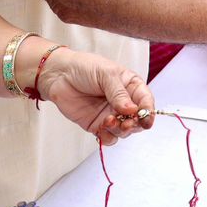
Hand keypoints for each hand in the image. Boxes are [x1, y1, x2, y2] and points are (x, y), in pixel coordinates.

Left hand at [38, 48, 154, 144]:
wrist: (58, 75)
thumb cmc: (84, 68)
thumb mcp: (106, 74)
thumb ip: (119, 93)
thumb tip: (132, 110)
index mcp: (130, 86)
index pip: (145, 100)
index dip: (148, 110)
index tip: (146, 119)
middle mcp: (123, 102)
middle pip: (138, 120)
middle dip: (135, 124)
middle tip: (126, 123)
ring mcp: (110, 115)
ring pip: (124, 131)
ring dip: (120, 130)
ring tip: (108, 121)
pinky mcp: (97, 125)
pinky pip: (108, 138)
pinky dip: (108, 137)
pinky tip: (101, 128)